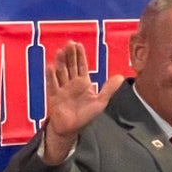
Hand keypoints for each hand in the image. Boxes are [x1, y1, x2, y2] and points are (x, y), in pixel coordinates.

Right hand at [42, 42, 124, 162]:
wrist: (71, 128)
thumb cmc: (85, 115)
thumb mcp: (100, 101)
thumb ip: (109, 88)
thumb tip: (121, 77)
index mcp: (83, 83)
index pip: (81, 66)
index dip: (80, 55)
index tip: (78, 44)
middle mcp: (72, 83)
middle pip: (70, 66)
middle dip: (70, 55)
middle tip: (69, 43)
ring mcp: (62, 88)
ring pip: (61, 72)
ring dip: (60, 62)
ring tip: (60, 51)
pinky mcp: (54, 96)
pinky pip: (52, 84)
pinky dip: (51, 76)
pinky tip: (51, 67)